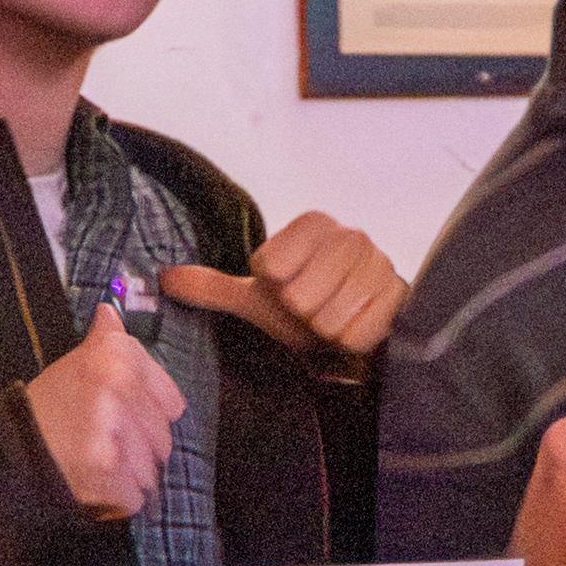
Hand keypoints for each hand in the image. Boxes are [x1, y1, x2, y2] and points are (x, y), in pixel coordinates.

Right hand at [24, 303, 185, 518]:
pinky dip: (115, 498)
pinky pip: (133, 495)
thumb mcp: (71, 364)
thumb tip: (111, 313)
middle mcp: (117, 387)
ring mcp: (112, 430)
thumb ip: (103, 339)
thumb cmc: (43, 410)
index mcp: (115, 356)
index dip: (150, 417)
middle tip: (103, 444)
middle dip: (139, 450)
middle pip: (163, 439)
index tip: (127, 419)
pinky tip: (91, 482)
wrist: (6, 451)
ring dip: (128, 476)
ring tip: (94, 463)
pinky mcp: (106, 471)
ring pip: (151, 470)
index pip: (173, 402)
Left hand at [163, 212, 407, 360]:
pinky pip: (358, 332)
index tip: (288, 288)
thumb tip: (165, 279)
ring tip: (333, 319)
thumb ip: (215, 287)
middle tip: (312, 310)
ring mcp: (380, 264)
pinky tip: (354, 328)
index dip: (276, 288)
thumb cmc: (308, 308)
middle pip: (300, 295)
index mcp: (315, 225)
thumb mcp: (259, 298)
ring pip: (328, 316)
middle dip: (301, 314)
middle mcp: (351, 236)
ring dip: (325, 329)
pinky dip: (350, 340)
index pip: (272, 265)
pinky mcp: (400, 295)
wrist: (360, 330)